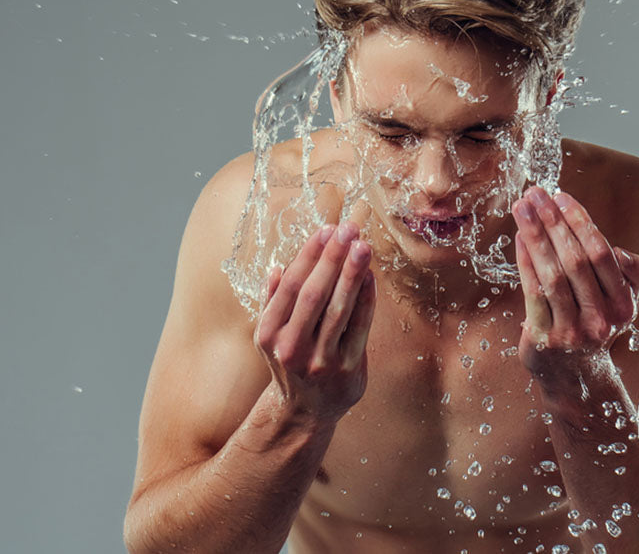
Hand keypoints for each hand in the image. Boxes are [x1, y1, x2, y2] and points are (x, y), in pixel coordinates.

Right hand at [255, 222, 376, 422]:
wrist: (304, 411)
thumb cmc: (290, 361)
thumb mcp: (270, 335)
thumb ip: (272, 301)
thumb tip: (278, 267)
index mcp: (268, 335)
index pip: (290, 287)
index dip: (309, 256)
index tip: (325, 230)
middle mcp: (292, 349)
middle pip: (314, 295)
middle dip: (332, 258)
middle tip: (348, 228)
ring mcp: (321, 362)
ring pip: (338, 311)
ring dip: (351, 275)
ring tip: (362, 245)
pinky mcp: (348, 370)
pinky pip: (360, 329)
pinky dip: (366, 301)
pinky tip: (370, 277)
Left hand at [513, 187, 638, 396]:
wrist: (577, 377)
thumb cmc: (595, 323)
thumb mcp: (622, 301)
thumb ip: (628, 271)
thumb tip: (613, 247)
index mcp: (624, 305)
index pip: (602, 254)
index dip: (580, 222)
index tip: (561, 196)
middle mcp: (601, 319)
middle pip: (576, 261)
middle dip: (553, 222)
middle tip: (535, 193)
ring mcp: (572, 331)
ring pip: (553, 275)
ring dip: (535, 236)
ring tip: (521, 208)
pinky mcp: (545, 339)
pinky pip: (533, 293)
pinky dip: (525, 263)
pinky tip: (518, 239)